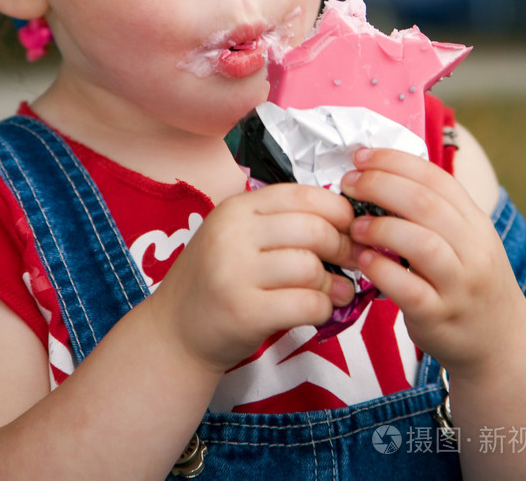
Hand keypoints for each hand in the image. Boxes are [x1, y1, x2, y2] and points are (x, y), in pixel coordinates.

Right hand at [147, 184, 355, 373]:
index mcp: (236, 208)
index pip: (301, 194)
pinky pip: (305, 303)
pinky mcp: (244, 312)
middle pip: (313, 229)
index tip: (350, 227)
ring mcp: (235, 273)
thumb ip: (280, 224)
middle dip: (343, 246)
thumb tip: (347, 222)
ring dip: (334, 282)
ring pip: (310, 266)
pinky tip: (319, 310)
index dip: (337, 209)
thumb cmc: (217, 281)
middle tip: (351, 261)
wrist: (174, 331)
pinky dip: (322, 308)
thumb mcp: (238, 237)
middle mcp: (232, 234)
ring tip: (338, 291)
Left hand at [341, 148, 525, 377]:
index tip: (361, 156)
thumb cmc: (469, 281)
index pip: (436, 177)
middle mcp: (473, 250)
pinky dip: (380, 270)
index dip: (394, 161)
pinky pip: (409, 288)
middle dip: (380, 185)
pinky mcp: (440, 317)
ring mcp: (459, 285)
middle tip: (349, 183)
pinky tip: (362, 260)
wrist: (502, 343)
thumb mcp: (465, 240)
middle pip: (426, 204)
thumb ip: (432, 211)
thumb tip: (378, 173)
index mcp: (476, 222)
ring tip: (355, 225)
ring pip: (422, 244)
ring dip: (381, 228)